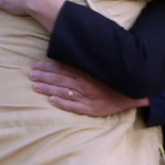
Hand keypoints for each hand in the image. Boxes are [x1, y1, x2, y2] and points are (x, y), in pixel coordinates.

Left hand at [29, 60, 147, 116]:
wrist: (133, 93)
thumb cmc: (115, 79)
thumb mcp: (102, 67)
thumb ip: (87, 63)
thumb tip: (71, 55)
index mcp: (86, 72)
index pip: (64, 68)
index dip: (49, 66)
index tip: (36, 64)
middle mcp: (84, 83)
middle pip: (60, 78)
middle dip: (44, 76)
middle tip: (31, 74)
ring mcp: (86, 97)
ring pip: (63, 91)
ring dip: (48, 88)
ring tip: (35, 86)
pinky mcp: (90, 109)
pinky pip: (73, 106)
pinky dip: (62, 103)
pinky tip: (51, 100)